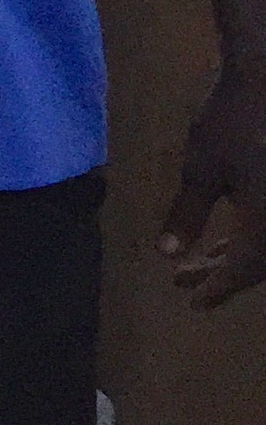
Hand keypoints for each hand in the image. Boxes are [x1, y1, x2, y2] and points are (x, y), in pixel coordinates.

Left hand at [159, 64, 265, 308]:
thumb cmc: (233, 122)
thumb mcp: (202, 170)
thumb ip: (187, 214)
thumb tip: (168, 253)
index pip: (245, 271)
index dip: (218, 288)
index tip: (192, 301)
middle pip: (258, 263)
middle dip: (220, 274)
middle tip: (181, 281)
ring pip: (264, 245)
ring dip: (232, 257)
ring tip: (193, 264)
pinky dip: (248, 237)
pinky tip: (222, 240)